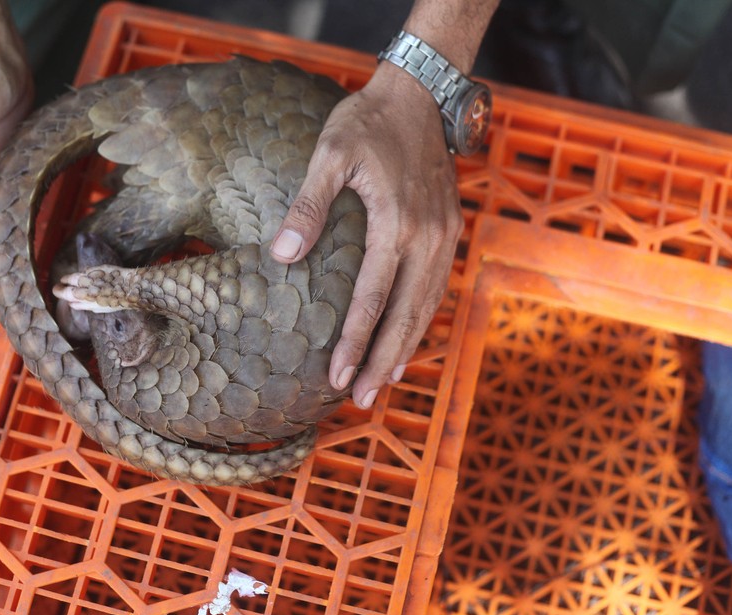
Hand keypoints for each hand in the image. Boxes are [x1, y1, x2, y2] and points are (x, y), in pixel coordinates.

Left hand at [270, 64, 463, 408]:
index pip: (373, 298)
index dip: (354, 341)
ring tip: (383, 384)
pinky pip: (435, 289)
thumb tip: (283, 256)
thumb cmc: (368, 123)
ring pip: (425, 307)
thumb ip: (308, 206)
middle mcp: (429, 238)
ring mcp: (444, 236)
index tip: (337, 378)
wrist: (420, 96)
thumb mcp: (330, 153)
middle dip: (382, 361)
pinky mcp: (448, 232)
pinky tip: (405, 342)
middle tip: (362, 400)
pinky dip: (420, 321)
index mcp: (398, 224)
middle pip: (406, 315)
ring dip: (404, 349)